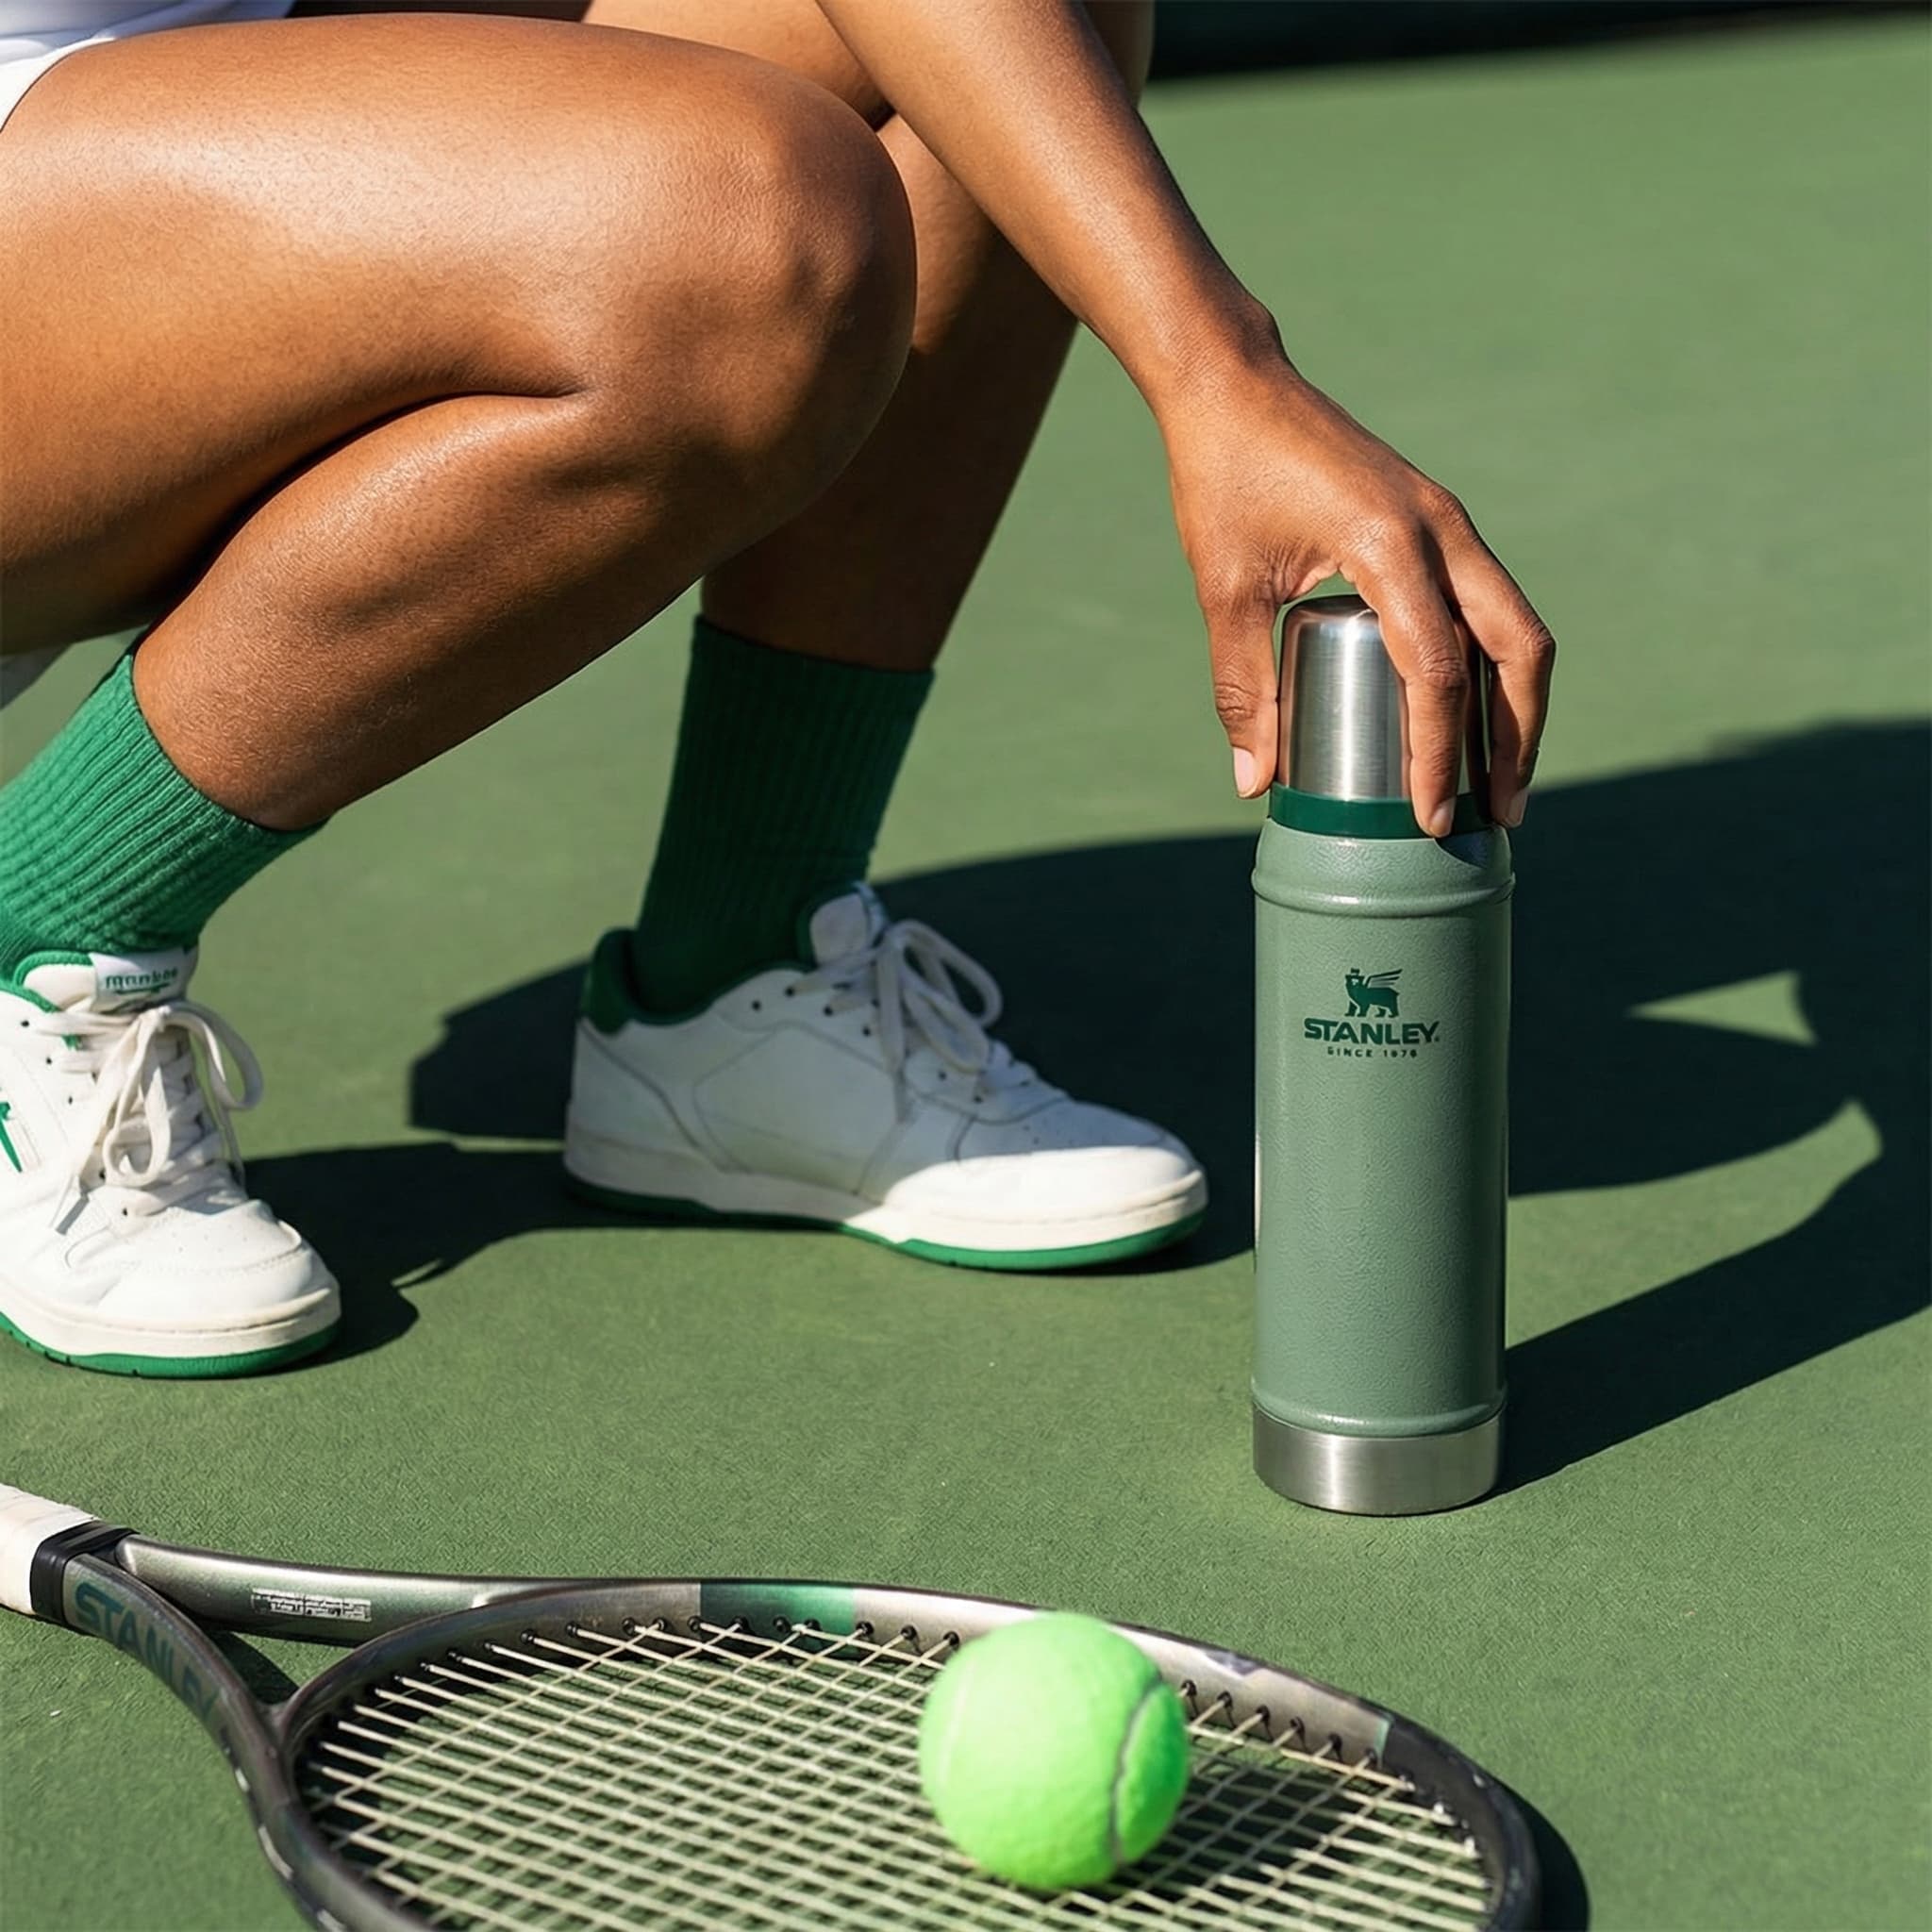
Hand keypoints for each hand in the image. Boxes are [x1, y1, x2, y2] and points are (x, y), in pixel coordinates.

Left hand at [1163, 350, 1553, 833]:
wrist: (1234, 386)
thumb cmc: (1224, 479)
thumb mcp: (1224, 590)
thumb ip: (1242, 688)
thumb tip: (1253, 786)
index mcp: (1393, 546)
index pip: (1440, 673)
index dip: (1442, 754)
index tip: (1432, 816)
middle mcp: (1442, 531)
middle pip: (1517, 650)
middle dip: (1517, 739)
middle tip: (1499, 814)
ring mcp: (1449, 523)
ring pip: (1516, 627)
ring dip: (1517, 706)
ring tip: (1498, 782)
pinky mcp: (1439, 522)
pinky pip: (1489, 605)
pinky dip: (1493, 666)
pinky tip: (1472, 717)